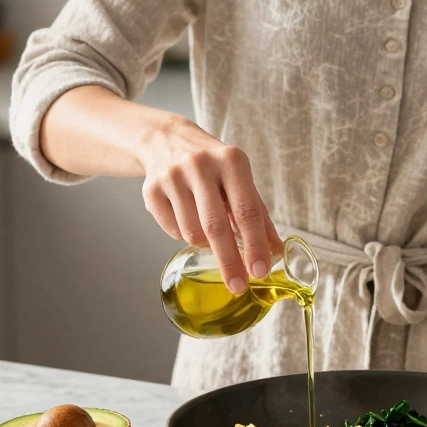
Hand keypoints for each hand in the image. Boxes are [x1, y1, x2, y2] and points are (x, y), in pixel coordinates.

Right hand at [140, 115, 281, 292]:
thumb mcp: (240, 180)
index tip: (260, 271)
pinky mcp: (150, 190)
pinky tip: (184, 214)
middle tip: (238, 286)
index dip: (254, 245)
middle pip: (216, 227)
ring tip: (205, 224)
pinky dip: (182, 233)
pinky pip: (172, 230)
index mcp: (231, 161)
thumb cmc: (213, 166)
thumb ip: (258, 214)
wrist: (166, 140)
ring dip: (203, 242)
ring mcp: (172, 177)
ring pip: (192, 233)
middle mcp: (200, 165)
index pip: (247, 211)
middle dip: (229, 261)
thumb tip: (275, 251)